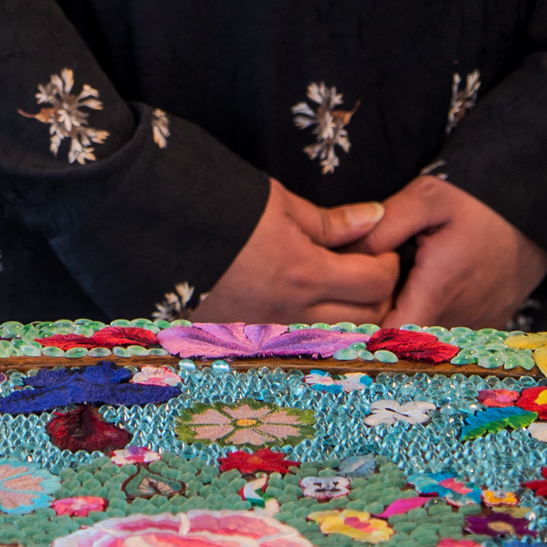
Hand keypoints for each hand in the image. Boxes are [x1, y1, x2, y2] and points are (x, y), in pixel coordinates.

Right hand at [192, 180, 398, 324]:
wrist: (159, 231)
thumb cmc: (220, 208)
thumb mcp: (280, 204)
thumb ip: (332, 221)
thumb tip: (376, 218)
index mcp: (304, 274)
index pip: (375, 282)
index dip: (387, 263)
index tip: (380, 249)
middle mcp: (292, 313)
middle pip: (367, 318)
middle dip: (379, 293)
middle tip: (369, 268)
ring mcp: (270, 332)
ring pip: (338, 338)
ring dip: (353, 315)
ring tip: (344, 288)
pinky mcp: (250, 340)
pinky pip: (302, 342)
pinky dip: (319, 328)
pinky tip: (311, 305)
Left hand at [357, 175, 546, 328]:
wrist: (538, 210)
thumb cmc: (480, 201)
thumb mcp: (426, 198)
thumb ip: (383, 228)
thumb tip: (346, 254)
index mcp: (438, 291)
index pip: (390, 337)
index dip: (363, 327)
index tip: (347, 309)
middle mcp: (459, 318)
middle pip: (406, 339)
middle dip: (381, 320)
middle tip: (365, 291)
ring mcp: (477, 325)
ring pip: (429, 338)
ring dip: (409, 319)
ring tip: (397, 286)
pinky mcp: (489, 322)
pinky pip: (451, 332)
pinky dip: (434, 318)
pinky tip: (424, 289)